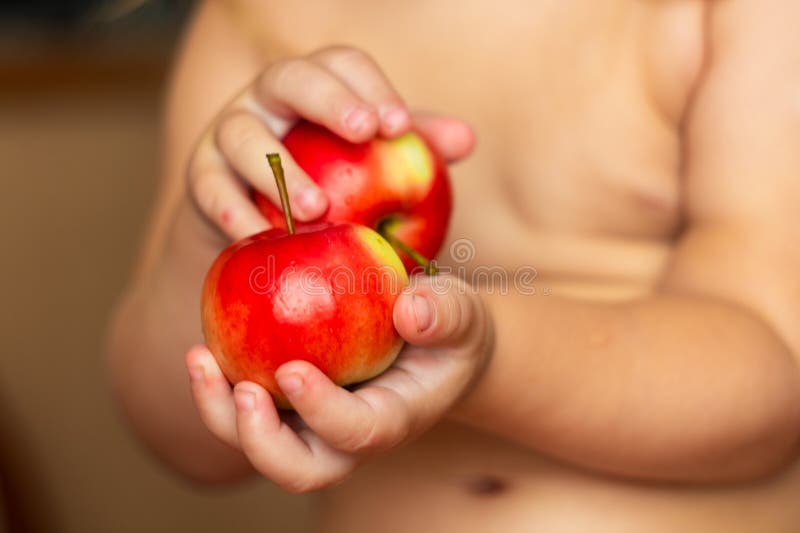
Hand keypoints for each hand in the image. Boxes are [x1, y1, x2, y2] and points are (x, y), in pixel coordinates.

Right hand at [184, 45, 474, 241]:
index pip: (342, 64)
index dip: (371, 87)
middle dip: (328, 99)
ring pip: (242, 133)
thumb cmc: (332, 190)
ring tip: (317, 209)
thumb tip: (466, 140)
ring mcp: (227, 134)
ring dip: (279, 169)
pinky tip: (262, 239)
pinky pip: (211, 190)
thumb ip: (413, 150)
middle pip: (291, 77)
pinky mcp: (201, 178)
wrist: (261, 226)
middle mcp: (268, 100)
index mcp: (316, 87)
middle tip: (363, 131)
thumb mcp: (373, 167)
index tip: (397, 126)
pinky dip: (235, 213)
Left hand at [185, 274, 492, 492]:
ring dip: (222, 414)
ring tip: (200, 360)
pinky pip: (248, 409)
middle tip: (243, 391)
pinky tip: (204, 346)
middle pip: (300, 469)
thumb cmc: (447, 328)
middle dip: (262, 443)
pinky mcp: (292, 406)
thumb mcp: (462, 312)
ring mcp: (315, 425)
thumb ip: (446, 312)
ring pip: (261, 446)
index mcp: (394, 419)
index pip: (359, 433)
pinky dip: (219, 387)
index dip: (323, 412)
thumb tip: (414, 310)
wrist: (429, 344)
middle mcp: (349, 437)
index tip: (291, 370)